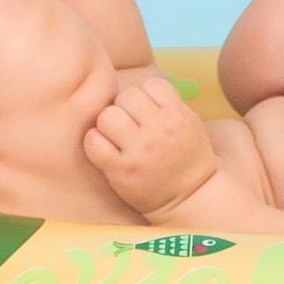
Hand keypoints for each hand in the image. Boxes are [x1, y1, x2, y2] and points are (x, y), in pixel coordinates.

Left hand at [83, 77, 218, 220]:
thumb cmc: (186, 158)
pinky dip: (94, 143)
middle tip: (129, 125)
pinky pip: (94, 142)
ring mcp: (139, 151)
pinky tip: (104, 149)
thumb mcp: (189, 124)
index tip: (147, 112)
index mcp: (178, 116)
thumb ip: (168, 104)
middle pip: (126, 96)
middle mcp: (159, 130)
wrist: (190, 199)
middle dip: (125, 108)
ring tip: (116, 136)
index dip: (145, 96)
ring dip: (108, 123)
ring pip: (108, 115)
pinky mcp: (121, 170)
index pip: (151, 84)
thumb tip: (139, 87)